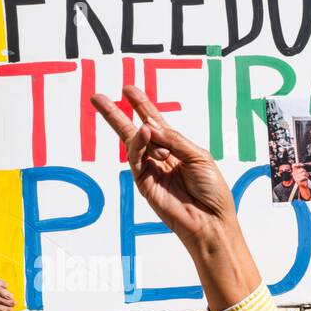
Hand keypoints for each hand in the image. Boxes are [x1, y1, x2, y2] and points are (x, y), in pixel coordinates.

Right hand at [92, 86, 236, 249]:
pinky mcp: (145, 184)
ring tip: (145, 129)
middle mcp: (162, 158)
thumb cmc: (212, 191)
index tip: (128, 90)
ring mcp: (151, 171)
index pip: (156, 124)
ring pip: (133, 145)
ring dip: (139, 133)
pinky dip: (138, 145)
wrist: (211, 220)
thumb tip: (151, 126)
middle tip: (97, 97)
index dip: (142, 106)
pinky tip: (144, 134)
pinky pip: (136, 160)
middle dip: (115, 115)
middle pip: (134, 132)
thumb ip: (175, 140)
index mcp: (177, 149)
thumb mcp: (199, 157)